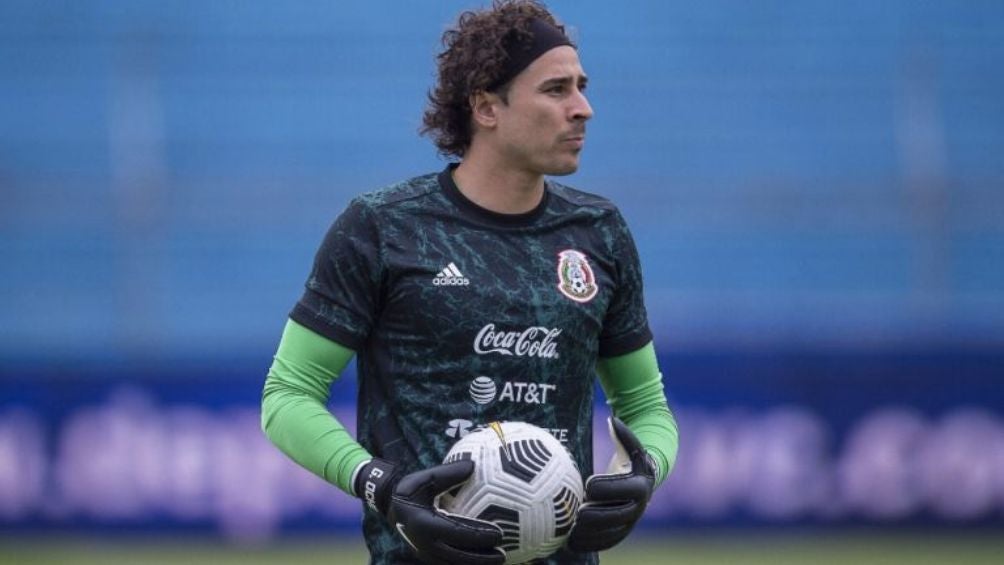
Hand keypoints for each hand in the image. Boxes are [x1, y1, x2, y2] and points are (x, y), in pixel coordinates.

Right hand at [355, 458, 503, 564]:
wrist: (389, 507)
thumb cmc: (410, 490)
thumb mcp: (424, 478)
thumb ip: (448, 473)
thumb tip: (472, 465)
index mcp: (425, 523)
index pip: (457, 533)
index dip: (479, 536)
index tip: (499, 534)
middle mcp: (425, 543)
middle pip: (459, 556)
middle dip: (482, 557)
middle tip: (503, 554)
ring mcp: (425, 553)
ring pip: (454, 564)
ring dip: (476, 564)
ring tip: (498, 560)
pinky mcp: (427, 557)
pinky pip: (449, 563)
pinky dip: (466, 563)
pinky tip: (482, 560)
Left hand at [567, 417, 655, 551]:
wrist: (641, 480)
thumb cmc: (629, 459)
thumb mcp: (629, 446)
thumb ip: (624, 434)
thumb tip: (613, 419)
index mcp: (641, 485)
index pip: (627, 489)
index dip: (609, 487)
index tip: (588, 483)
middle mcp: (639, 506)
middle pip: (620, 515)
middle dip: (599, 516)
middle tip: (578, 513)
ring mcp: (630, 522)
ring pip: (613, 532)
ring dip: (592, 534)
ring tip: (571, 531)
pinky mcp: (620, 532)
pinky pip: (606, 541)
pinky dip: (589, 544)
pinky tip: (569, 543)